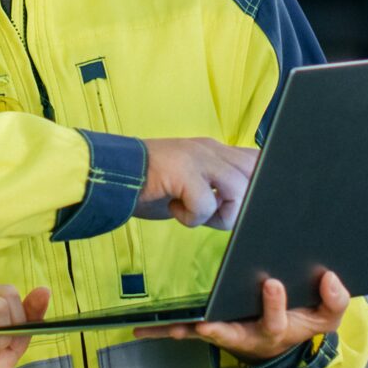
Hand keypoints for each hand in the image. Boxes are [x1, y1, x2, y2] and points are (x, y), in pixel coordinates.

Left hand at [133, 271, 350, 361]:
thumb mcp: (325, 316)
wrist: (282, 341)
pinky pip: (184, 331)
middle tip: (208, 324)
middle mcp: (249, 336)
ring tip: (165, 327)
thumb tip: (331, 278)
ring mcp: (227, 335)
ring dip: (184, 332)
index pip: (278, 319)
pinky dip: (163, 329)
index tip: (272, 283)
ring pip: (203, 335)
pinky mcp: (209, 330)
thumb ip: (334, 300)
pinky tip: (139, 327)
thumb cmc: (301, 322)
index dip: (276, 304)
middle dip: (221, 330)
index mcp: (277, 329)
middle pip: (235, 334)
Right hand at [135, 137, 258, 228]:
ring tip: (192, 212)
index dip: (259, 182)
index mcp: (213, 150)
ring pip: (238, 190)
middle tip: (213, 212)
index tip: (237, 204)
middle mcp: (210, 149)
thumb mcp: (190, 182)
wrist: (108, 174)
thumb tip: (242, 207)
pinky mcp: (184, 171)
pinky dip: (192, 218)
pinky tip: (173, 209)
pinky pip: (206, 204)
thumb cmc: (148, 185)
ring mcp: (198, 157)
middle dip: (241, 203)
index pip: (257, 158)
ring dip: (217, 214)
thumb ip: (216, 187)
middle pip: (256, 174)